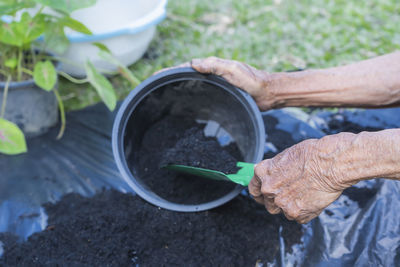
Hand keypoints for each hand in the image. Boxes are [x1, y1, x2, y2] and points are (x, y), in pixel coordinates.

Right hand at [154, 57, 275, 109]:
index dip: (171, 72)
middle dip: (171, 82)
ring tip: (165, 98)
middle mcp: (212, 76)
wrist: (266, 93)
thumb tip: (193, 63)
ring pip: (193, 88)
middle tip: (156, 89)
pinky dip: (192, 100)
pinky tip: (186, 108)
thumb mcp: (233, 69)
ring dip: (180, 91)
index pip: (187, 68)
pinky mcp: (221, 98)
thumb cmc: (252, 80)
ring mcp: (215, 87)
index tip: (157, 76)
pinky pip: (203, 98)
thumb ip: (215, 65)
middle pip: (187, 78)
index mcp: (212, 67)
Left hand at [248, 135, 351, 223]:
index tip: (262, 195)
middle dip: (277, 200)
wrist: (330, 164)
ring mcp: (282, 203)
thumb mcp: (286, 155)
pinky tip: (312, 199)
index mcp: (263, 173)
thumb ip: (274, 169)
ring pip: (282, 211)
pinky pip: (297, 217)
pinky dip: (305, 211)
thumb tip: (269, 173)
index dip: (259, 193)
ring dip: (290, 206)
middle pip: (267, 202)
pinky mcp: (296, 213)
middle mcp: (269, 189)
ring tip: (304, 194)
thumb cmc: (312, 155)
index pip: (253, 189)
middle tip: (290, 193)